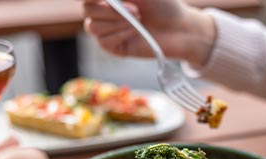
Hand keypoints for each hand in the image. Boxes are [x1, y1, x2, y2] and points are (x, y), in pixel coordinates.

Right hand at [83, 0, 215, 66]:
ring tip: (138, 20)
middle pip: (87, 10)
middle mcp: (104, 12)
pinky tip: (135, 31)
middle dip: (110, 10)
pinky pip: (104, 42)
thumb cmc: (163, 4)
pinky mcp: (114, 48)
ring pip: (92, 27)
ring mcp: (108, 31)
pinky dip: (119, 35)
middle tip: (136, 10)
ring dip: (116, 22)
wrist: (179, 27)